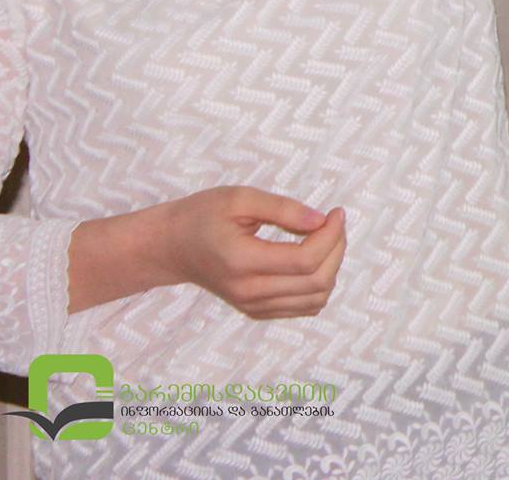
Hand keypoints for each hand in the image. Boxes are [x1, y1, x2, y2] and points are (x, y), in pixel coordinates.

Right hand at [155, 185, 347, 320]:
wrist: (171, 247)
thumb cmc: (202, 216)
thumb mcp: (240, 198)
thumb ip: (283, 208)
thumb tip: (321, 220)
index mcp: (242, 262)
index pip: (305, 260)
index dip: (332, 235)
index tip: (336, 212)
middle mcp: (248, 292)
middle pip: (316, 283)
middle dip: (337, 249)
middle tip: (334, 223)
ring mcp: (252, 305)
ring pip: (315, 300)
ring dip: (332, 267)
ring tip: (326, 238)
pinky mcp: (256, 310)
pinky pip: (303, 307)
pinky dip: (319, 284)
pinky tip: (313, 257)